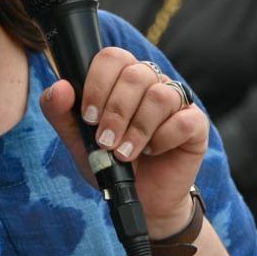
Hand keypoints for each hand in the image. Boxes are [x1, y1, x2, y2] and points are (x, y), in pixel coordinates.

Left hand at [40, 49, 207, 236]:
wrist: (138, 198)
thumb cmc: (110, 163)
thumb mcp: (78, 141)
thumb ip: (61, 113)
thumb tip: (60, 88)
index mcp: (122, 79)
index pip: (113, 57)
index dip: (98, 84)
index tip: (89, 117)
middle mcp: (152, 83)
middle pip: (136, 74)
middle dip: (116, 112)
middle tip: (106, 142)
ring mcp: (177, 101)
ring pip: (160, 96)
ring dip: (138, 129)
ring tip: (125, 153)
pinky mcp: (196, 124)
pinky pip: (184, 120)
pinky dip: (163, 139)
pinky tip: (153, 152)